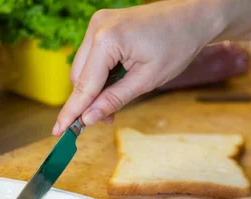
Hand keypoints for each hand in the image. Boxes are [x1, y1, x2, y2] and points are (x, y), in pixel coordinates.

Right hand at [52, 0, 228, 134]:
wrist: (193, 16)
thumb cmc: (177, 44)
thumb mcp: (147, 80)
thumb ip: (114, 100)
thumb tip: (88, 119)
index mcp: (107, 40)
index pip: (83, 84)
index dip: (72, 111)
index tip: (58, 131)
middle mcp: (96, 28)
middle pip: (79, 77)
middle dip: (88, 102)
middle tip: (105, 120)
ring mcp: (98, 24)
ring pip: (83, 69)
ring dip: (94, 90)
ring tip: (114, 103)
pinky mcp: (102, 26)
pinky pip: (92, 58)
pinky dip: (100, 76)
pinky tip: (115, 84)